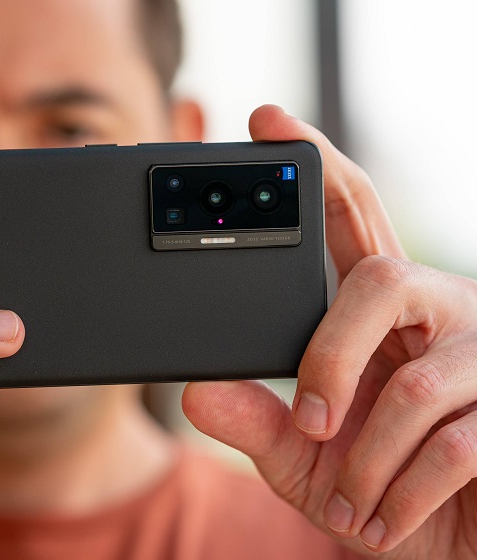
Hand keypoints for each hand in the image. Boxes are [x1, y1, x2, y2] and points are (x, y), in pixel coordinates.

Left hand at [182, 105, 476, 557]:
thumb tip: (196, 392)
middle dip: (333, 354)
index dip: (316, 167)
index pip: (348, 219)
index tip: (267, 122)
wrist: (447, 545)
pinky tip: (386, 520)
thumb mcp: (304, 462)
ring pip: (413, 384)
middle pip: (378, 277)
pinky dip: (402, 496)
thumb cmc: (378, 490)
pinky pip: (452, 445)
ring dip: (368, 461)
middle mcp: (435, 313)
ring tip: (355, 503)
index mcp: (378, 315)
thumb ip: (257, 424)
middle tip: (313, 422)